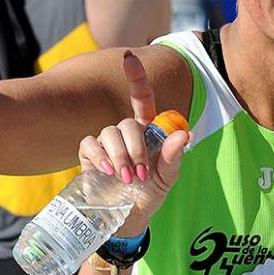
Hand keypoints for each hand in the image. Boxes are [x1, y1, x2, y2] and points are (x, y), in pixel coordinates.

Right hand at [76, 51, 190, 237]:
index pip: (141, 99)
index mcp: (148, 131)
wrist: (129, 216)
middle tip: (142, 173)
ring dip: (120, 156)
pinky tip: (107, 172)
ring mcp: (106, 142)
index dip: (135, 78)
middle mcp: (126, 133)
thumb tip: (184, 134)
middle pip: (127, 124)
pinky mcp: (89, 155)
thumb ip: (174, 155)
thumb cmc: (151, 193)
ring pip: (109, 133)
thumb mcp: (167, 177)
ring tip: (129, 179)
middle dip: (136, 148)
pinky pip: (90, 144)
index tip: (128, 57)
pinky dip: (100, 157)